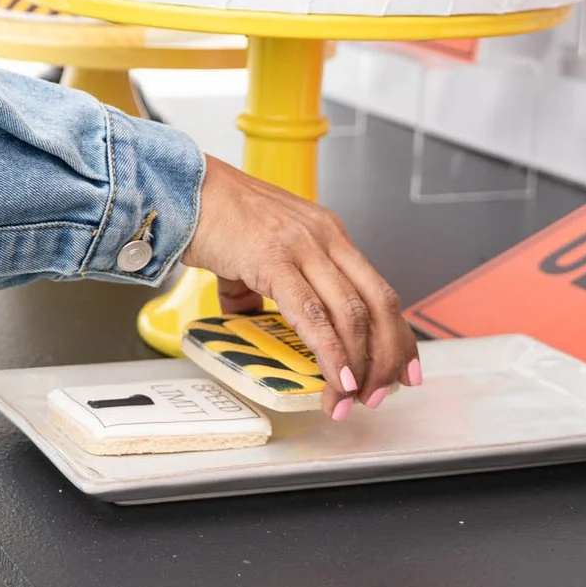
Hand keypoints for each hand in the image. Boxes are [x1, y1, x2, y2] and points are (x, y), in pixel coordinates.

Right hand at [181, 156, 421, 420]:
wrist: (180, 188)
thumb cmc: (214, 213)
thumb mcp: (256, 250)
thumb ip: (261, 287)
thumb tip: (252, 319)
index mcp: (328, 233)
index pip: (380, 290)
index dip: (398, 335)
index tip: (405, 369)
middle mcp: (325, 237)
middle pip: (379, 304)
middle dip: (387, 357)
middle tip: (379, 393)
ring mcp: (302, 246)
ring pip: (352, 314)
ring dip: (358, 364)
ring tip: (351, 397)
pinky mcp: (273, 260)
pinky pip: (312, 316)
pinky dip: (330, 353)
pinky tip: (336, 377)